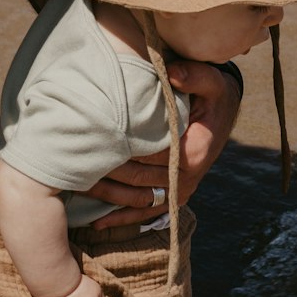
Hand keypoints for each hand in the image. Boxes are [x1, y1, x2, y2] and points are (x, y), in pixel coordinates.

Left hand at [87, 60, 240, 228]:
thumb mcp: (211, 81)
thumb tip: (173, 74)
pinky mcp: (173, 197)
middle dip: (106, 173)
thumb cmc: (212, 96)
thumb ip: (194, 75)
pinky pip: (146, 212)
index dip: (120, 149)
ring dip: (107, 196)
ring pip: (137, 199)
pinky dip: (122, 218)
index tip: (92, 141)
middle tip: (74, 165)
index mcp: (192, 153)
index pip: (148, 154)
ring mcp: (180, 191)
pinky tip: (98, 222)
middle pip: (138, 179)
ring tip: (77, 187)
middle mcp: (186, 178)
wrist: (223, 113)